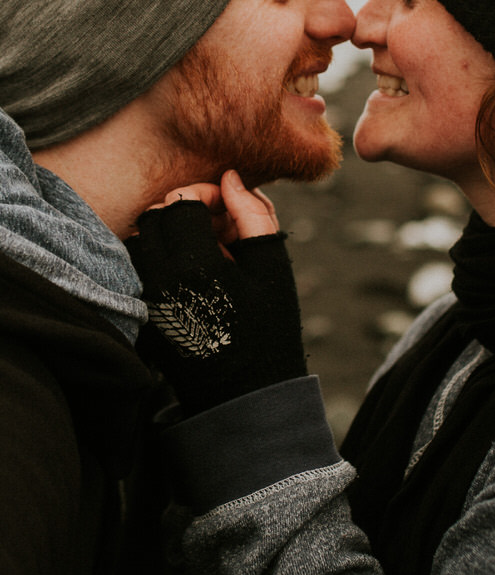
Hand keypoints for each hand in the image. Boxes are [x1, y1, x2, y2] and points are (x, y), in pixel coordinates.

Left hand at [125, 172, 305, 415]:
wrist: (248, 396)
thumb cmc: (269, 331)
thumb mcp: (273, 268)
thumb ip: (253, 215)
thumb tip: (232, 178)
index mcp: (195, 267)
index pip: (181, 202)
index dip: (207, 195)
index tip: (228, 206)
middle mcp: (160, 281)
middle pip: (154, 218)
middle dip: (185, 212)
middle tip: (219, 229)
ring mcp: (147, 300)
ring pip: (141, 242)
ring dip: (169, 235)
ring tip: (207, 253)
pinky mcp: (143, 316)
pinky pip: (141, 270)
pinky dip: (162, 260)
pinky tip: (196, 277)